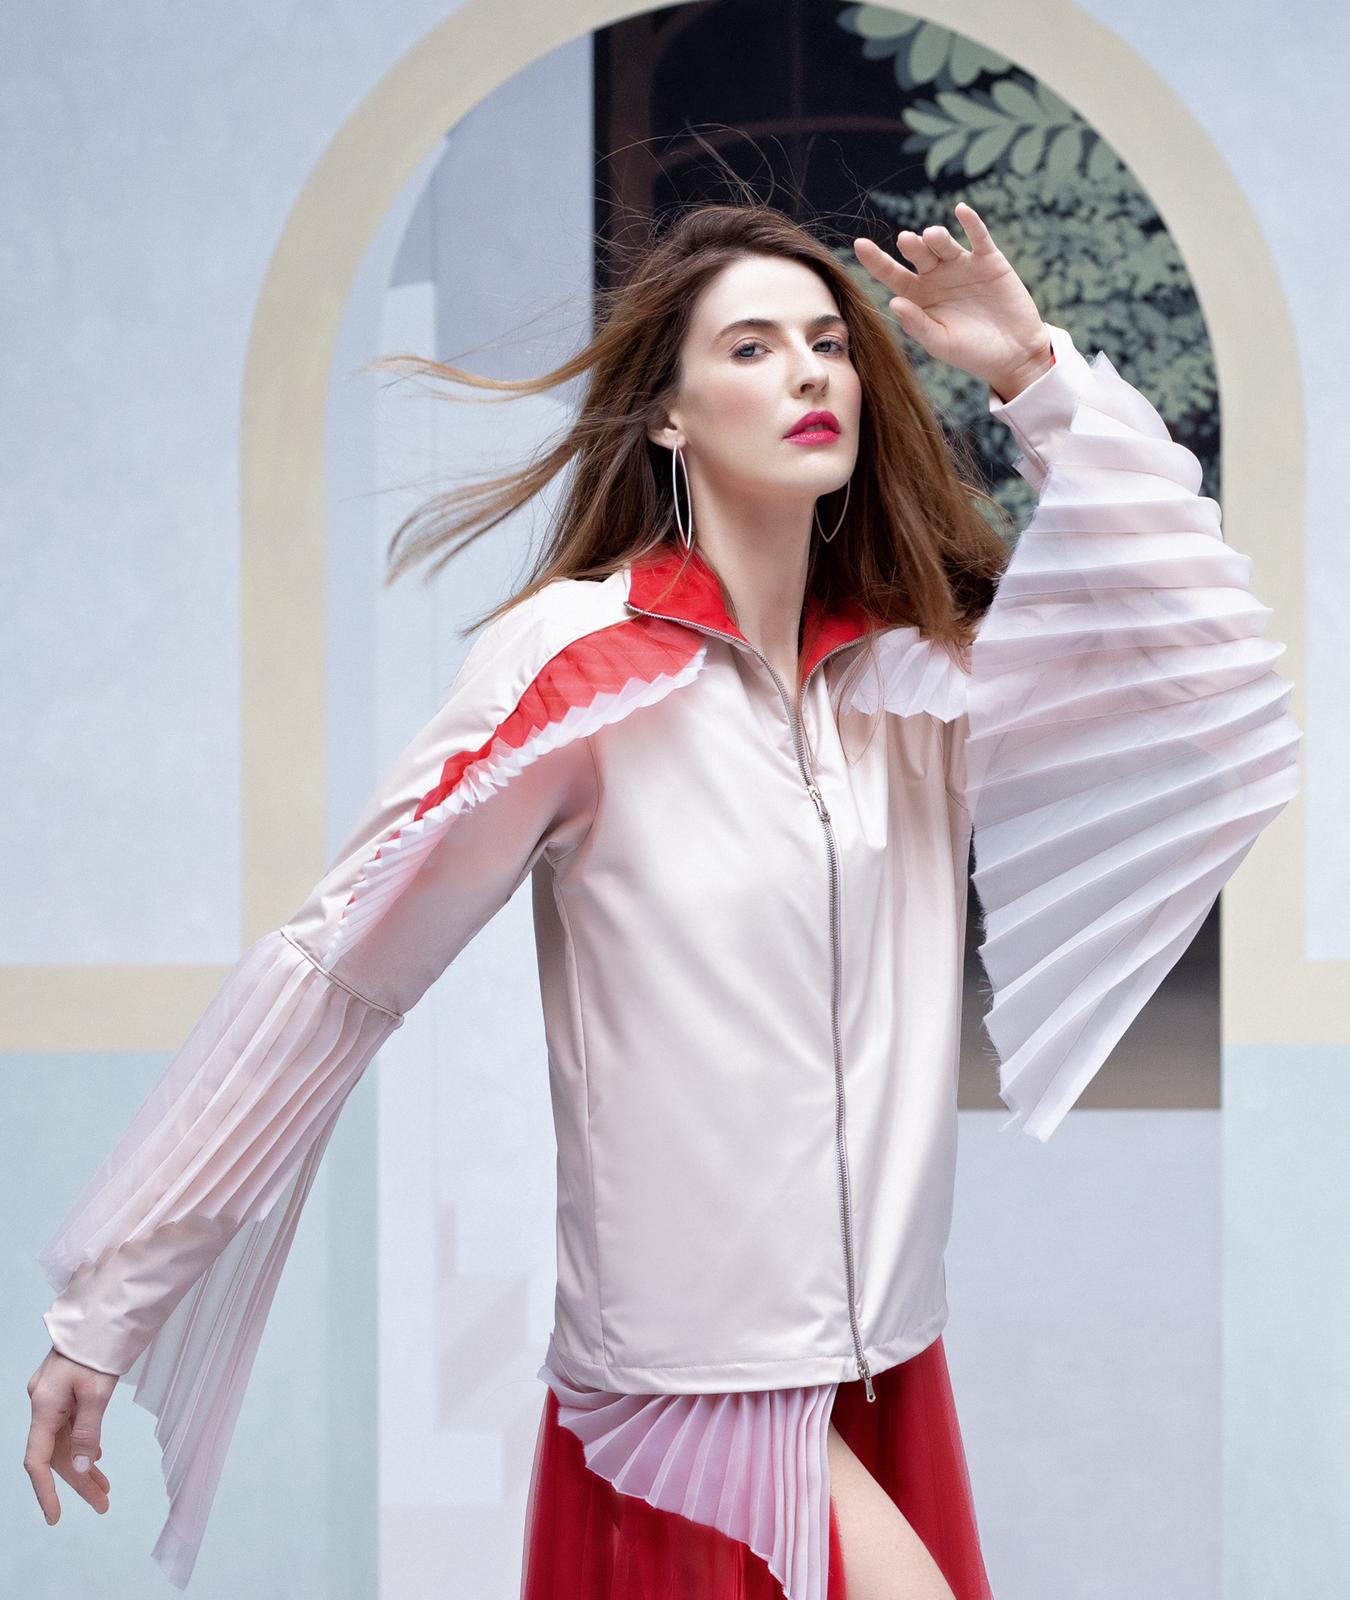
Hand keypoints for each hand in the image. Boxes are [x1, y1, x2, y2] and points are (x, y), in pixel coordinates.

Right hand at [24, 1346, 115, 1525]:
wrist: (100, 1314)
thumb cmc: (97, 1349)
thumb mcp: (97, 1392)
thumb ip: (88, 1432)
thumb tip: (82, 1468)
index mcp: (44, 1406)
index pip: (37, 1460)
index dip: (45, 1491)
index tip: (55, 1516)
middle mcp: (43, 1405)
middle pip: (56, 1454)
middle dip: (78, 1482)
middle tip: (102, 1504)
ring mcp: (52, 1398)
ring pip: (65, 1442)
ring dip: (83, 1466)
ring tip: (104, 1490)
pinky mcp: (63, 1392)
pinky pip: (70, 1427)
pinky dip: (84, 1444)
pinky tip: (96, 1458)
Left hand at [853, 202, 1051, 398]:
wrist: (1013, 354)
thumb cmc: (971, 353)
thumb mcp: (940, 343)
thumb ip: (918, 324)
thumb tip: (893, 301)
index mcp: (919, 296)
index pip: (892, 275)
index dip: (876, 260)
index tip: (859, 244)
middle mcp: (936, 277)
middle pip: (918, 254)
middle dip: (911, 246)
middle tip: (906, 241)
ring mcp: (962, 265)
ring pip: (943, 243)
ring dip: (935, 237)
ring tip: (930, 237)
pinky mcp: (988, 260)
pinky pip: (978, 237)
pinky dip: (971, 223)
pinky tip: (961, 211)